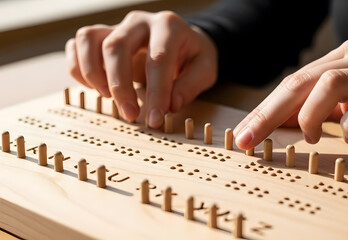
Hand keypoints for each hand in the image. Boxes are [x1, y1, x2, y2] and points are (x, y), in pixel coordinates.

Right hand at [65, 11, 217, 125]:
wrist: (181, 41)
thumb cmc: (192, 55)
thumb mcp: (205, 69)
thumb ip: (190, 86)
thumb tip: (170, 105)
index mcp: (169, 26)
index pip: (158, 59)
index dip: (156, 92)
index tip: (155, 120)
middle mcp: (139, 22)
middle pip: (116, 46)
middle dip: (119, 86)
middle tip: (130, 115)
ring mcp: (117, 26)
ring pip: (89, 40)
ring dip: (92, 73)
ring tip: (107, 98)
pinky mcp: (101, 35)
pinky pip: (77, 45)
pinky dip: (78, 68)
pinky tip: (95, 87)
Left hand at [234, 39, 347, 147]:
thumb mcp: (347, 106)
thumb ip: (315, 109)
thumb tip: (276, 124)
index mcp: (343, 58)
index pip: (294, 82)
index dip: (265, 109)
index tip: (243, 134)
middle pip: (303, 80)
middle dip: (270, 113)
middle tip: (250, 139)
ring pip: (331, 82)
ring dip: (311, 115)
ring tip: (310, 138)